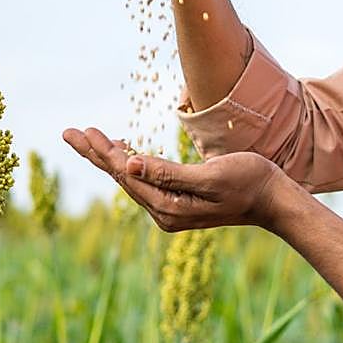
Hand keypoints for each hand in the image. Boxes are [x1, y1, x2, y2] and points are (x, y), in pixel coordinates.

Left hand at [62, 126, 283, 231]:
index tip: (83, 131)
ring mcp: (171, 209)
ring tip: (87, 137)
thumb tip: (129, 163)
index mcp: (169, 207)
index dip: (103, 152)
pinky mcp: (178, 202)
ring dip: (109, 156)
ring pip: (130, 178)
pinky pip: (145, 180)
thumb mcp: (210, 175)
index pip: (126, 175)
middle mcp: (164, 212)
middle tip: (69, 132)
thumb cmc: (248, 181)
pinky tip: (122, 151)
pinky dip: (129, 162)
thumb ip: (168, 172)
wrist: (273, 199)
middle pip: (122, 178)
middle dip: (95, 153)